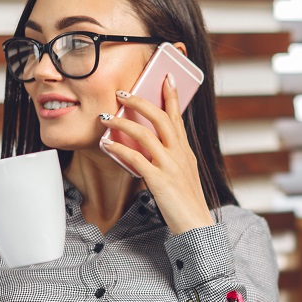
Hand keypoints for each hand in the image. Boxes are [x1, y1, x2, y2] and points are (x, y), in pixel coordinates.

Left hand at [99, 76, 213, 234]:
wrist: (195, 225)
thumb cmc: (186, 201)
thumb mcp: (183, 173)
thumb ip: (170, 157)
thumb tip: (149, 146)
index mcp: (185, 151)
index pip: (178, 116)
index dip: (172, 95)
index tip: (166, 77)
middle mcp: (180, 154)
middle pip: (160, 118)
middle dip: (139, 102)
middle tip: (121, 93)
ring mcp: (170, 166)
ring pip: (145, 135)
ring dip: (122, 123)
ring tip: (105, 117)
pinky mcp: (159, 181)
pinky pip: (136, 159)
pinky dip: (119, 149)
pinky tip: (107, 144)